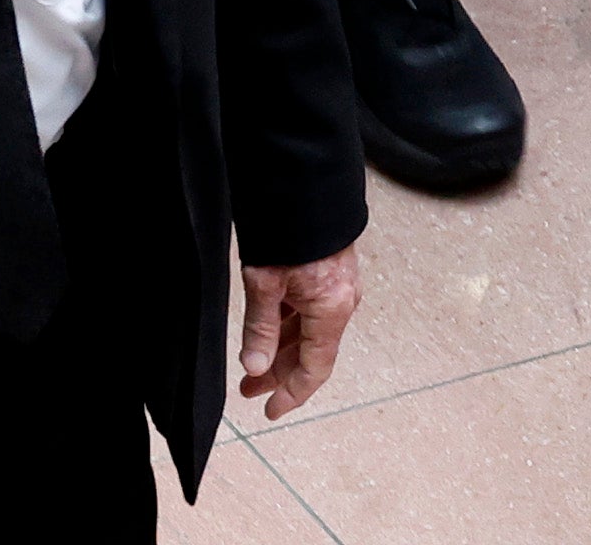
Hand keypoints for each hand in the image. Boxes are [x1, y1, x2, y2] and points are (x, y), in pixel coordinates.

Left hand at [234, 244, 361, 420]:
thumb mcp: (264, 282)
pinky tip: (267, 332)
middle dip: (279, 373)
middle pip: (311, 352)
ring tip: (252, 366)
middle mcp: (341, 302)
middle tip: (248, 390)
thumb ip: (260, 328)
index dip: (292, 393)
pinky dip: (287, 327)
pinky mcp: (329, 273)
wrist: (305, 180)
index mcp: (332, 309)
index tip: (270, 410)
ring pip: (308, 332)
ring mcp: (337, 287)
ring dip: (281, 350)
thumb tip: (255, 368)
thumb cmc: (288, 228)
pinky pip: (310, 311)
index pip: (315, 368)